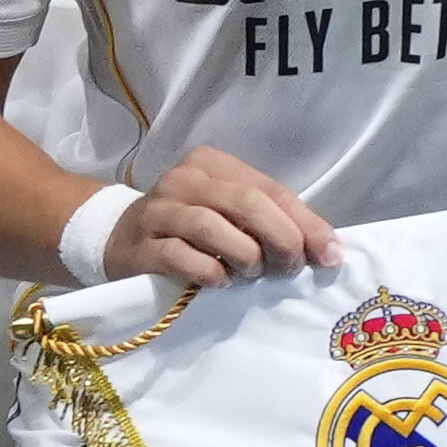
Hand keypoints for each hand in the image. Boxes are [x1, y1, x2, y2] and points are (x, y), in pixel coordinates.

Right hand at [111, 144, 347, 295]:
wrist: (117, 240)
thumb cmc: (188, 230)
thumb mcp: (229, 216)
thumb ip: (271, 223)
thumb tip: (326, 249)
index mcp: (212, 164)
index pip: (269, 189)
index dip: (305, 223)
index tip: (329, 254)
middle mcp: (184, 179)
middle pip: (245, 202)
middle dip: (280, 238)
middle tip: (290, 268)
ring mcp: (158, 211)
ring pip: (212, 225)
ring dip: (244, 256)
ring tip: (251, 274)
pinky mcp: (141, 245)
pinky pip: (180, 256)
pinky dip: (209, 272)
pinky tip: (220, 283)